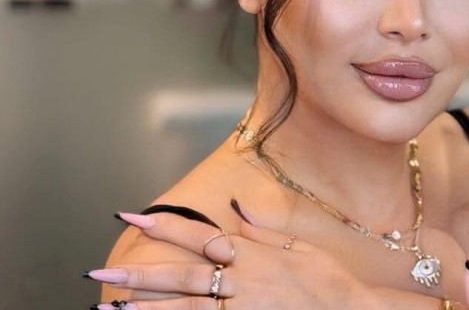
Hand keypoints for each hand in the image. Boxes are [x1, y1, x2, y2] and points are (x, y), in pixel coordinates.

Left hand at [86, 209, 369, 309]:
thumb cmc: (328, 278)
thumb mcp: (298, 245)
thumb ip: (261, 229)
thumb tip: (236, 207)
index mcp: (253, 254)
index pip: (202, 235)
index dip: (167, 226)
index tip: (134, 216)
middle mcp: (243, 282)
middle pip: (184, 276)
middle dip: (141, 275)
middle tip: (102, 273)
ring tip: (111, 309)